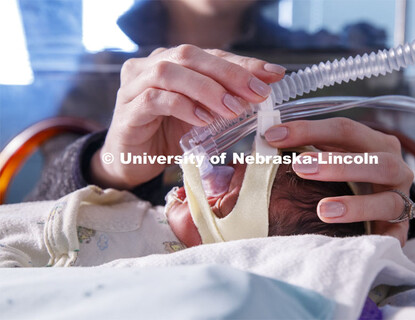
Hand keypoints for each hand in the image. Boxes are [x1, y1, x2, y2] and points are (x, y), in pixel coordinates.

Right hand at [90, 45, 285, 188]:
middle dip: (228, 73)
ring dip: (206, 89)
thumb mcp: (202, 114)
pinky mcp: (128, 110)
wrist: (132, 161)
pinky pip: (155, 99)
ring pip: (170, 72)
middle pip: (189, 55)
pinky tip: (203, 121)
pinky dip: (183, 106)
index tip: (273, 74)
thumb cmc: (168, 135)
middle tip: (256, 93)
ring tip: (232, 109)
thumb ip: (225, 98)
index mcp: (172, 63)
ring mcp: (134, 87)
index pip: (210, 55)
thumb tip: (266, 86)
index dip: (242, 63)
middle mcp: (150, 66)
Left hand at [265, 118, 413, 245]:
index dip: (308, 130)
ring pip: (386, 198)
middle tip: (299, 168)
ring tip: (322, 209)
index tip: (273, 136)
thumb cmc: (345, 181)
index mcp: (373, 142)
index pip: (343, 129)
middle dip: (335, 163)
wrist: (381, 213)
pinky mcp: (401, 231)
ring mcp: (401, 199)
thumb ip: (300, 152)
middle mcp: (393, 166)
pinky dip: (374, 237)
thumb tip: (255, 150)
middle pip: (371, 159)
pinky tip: (352, 239)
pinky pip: (393, 234)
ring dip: (354, 203)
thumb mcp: (327, 160)